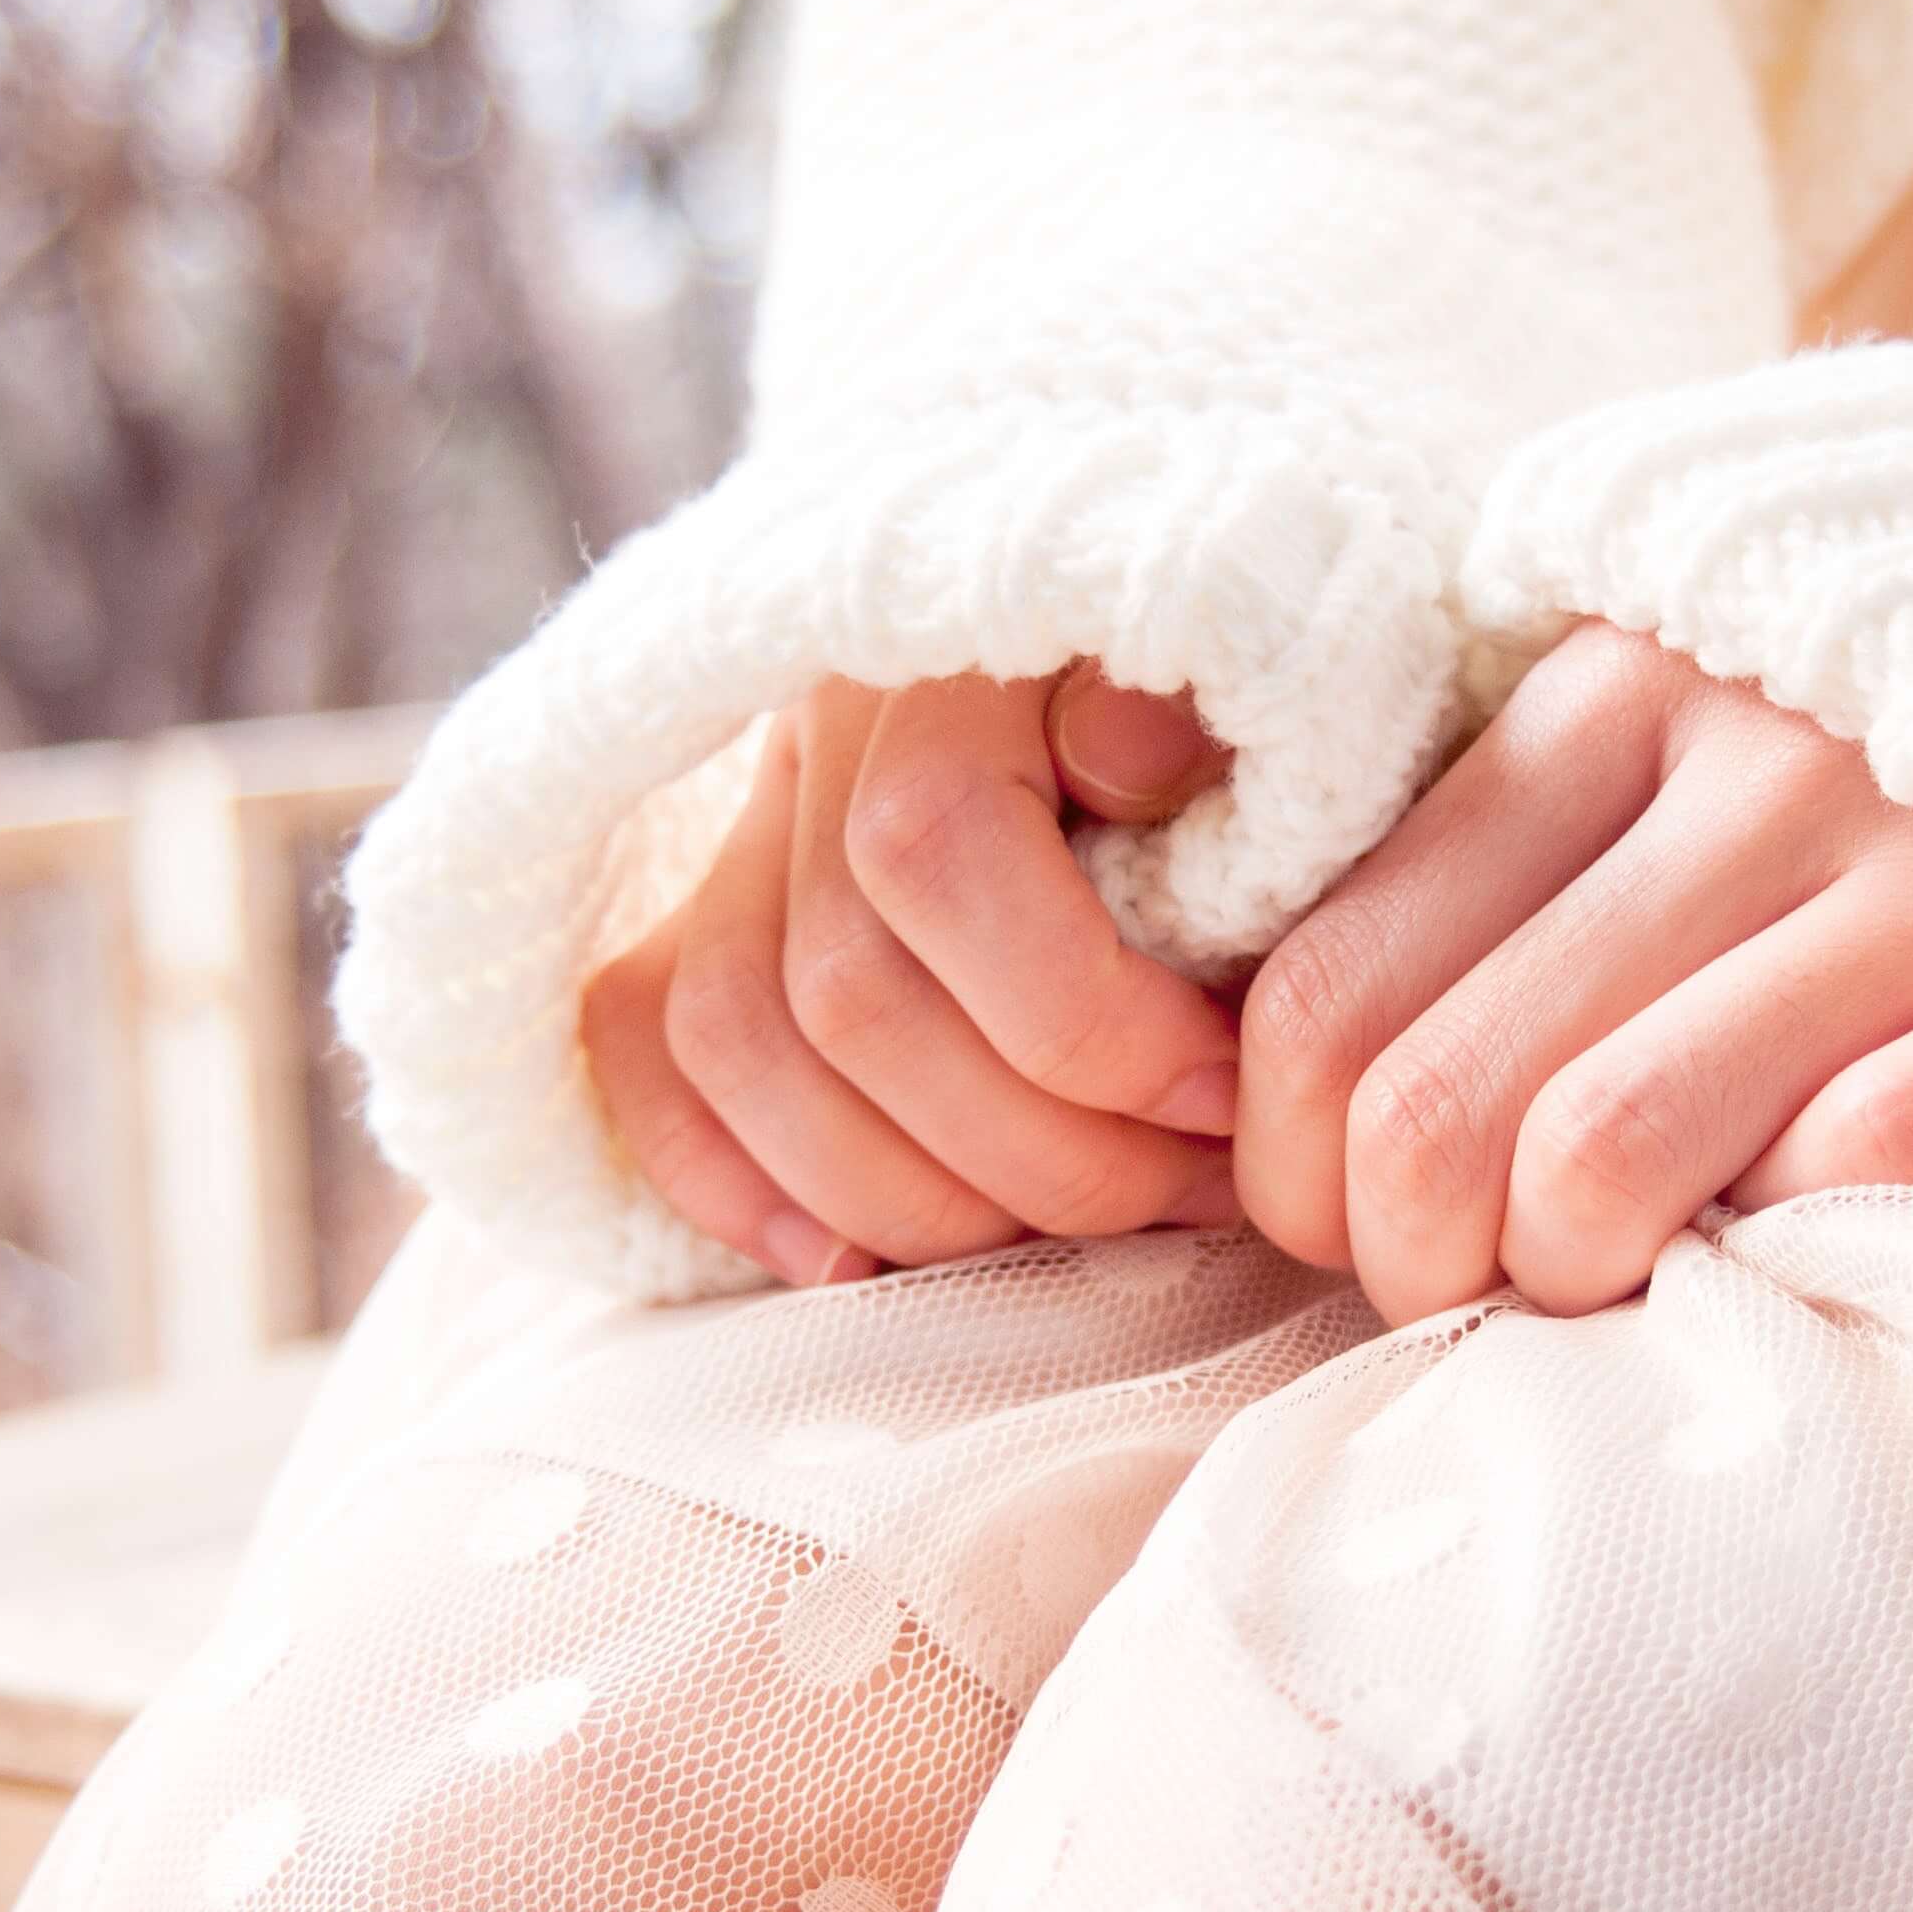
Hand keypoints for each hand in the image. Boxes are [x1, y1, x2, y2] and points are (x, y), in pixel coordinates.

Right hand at [582, 664, 1240, 1287]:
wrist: (1194, 656)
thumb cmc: (1258, 715)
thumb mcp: (1273, 686)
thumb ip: (1218, 713)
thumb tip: (1134, 758)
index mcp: (956, 651)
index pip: (932, 850)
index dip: (1082, 1022)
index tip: (1225, 1099)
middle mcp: (818, 720)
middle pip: (845, 992)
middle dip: (1034, 1149)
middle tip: (1184, 1190)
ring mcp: (744, 819)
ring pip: (739, 1047)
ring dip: (912, 1195)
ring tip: (1075, 1226)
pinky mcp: (699, 901)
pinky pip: (639, 1051)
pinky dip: (733, 1180)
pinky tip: (861, 1260)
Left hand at [1238, 624, 1912, 1323]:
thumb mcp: (1716, 669)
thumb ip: (1530, 815)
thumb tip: (1299, 1055)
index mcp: (1620, 683)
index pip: (1330, 978)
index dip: (1284, 1157)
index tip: (1334, 1216)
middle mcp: (1751, 766)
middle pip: (1436, 1103)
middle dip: (1394, 1260)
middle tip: (1453, 1290)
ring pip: (1601, 1161)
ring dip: (1556, 1285)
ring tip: (1602, 1288)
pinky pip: (1846, 1174)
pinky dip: (1783, 1250)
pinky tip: (1796, 1238)